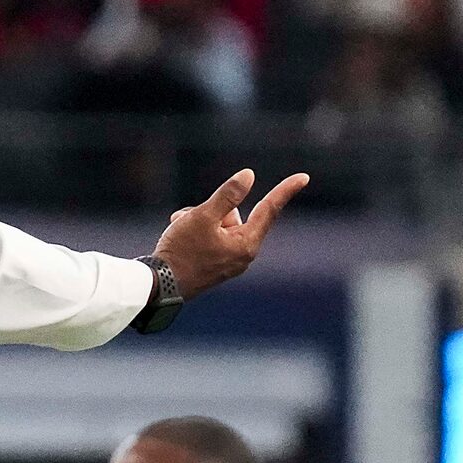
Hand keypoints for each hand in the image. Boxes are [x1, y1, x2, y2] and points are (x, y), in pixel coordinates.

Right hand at [150, 169, 308, 298]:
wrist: (158, 287)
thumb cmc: (181, 251)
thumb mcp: (203, 216)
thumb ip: (227, 195)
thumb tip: (249, 176)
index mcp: (246, 244)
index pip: (269, 210)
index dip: (285, 190)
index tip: (304, 177)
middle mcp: (242, 256)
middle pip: (234, 216)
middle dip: (213, 211)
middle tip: (192, 222)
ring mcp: (228, 263)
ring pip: (218, 226)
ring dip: (199, 221)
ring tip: (180, 232)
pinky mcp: (214, 267)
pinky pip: (210, 239)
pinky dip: (195, 233)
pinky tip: (179, 240)